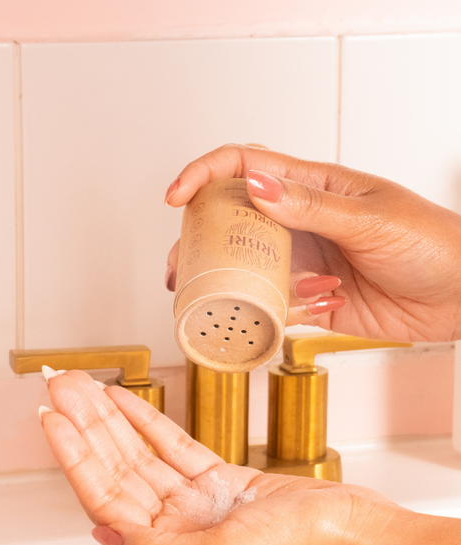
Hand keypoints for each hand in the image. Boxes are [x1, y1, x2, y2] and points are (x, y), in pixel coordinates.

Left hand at [39, 368, 397, 544]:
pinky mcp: (221, 483)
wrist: (365, 537)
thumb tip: (105, 536)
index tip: (52, 420)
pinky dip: (146, 421)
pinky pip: (172, 446)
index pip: (104, 500)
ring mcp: (197, 506)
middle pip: (116, 470)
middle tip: (62, 388)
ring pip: (139, 454)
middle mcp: (177, 532)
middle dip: (86, 427)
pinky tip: (124, 400)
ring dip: (110, 419)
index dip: (74, 457)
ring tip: (83, 386)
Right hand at [163, 144, 460, 341]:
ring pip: (243, 268)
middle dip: (197, 240)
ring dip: (224, 282)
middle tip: (181, 264)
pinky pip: (272, 305)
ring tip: (211, 297)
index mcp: (311, 187)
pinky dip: (272, 311)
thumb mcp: (371, 218)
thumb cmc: (435, 243)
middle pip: (229, 221)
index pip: (244, 166)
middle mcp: (299, 222)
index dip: (203, 174)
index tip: (176, 196)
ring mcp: (301, 261)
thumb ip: (311, 205)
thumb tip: (256, 186)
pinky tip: (297, 310)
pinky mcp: (309, 300)